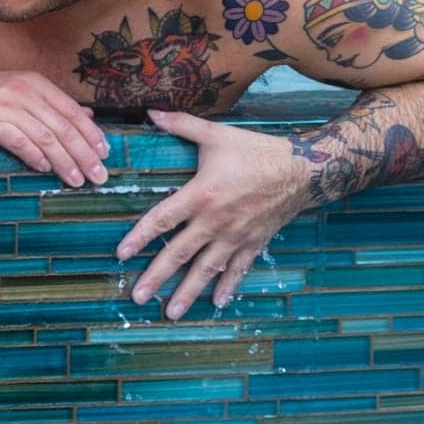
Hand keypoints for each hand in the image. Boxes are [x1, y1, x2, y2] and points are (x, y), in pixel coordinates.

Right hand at [0, 72, 107, 186]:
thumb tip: (90, 118)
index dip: (91, 133)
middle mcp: (23, 90)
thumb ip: (57, 105)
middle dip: (83, 154)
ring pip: (43, 136)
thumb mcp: (28, 92)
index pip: (72, 110)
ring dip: (63, 161)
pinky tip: (45, 169)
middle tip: (98, 175)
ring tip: (76, 180)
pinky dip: (33, 155)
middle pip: (61, 126)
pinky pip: (16, 140)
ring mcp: (4, 104)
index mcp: (37, 82)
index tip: (104, 154)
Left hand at [117, 109, 305, 318]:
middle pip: (180, 253)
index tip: (121, 254)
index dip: (141, 237)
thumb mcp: (217, 134)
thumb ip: (181, 124)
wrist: (303, 170)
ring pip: (207, 269)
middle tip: (138, 297)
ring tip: (170, 312)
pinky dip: (227, 287)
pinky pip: (238, 270)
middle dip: (157, 277)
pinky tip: (215, 303)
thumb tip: (151, 111)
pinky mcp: (255, 242)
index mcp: (201, 196)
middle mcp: (216, 222)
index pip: (163, 219)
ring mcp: (236, 236)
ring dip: (188, 292)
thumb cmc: (256, 151)